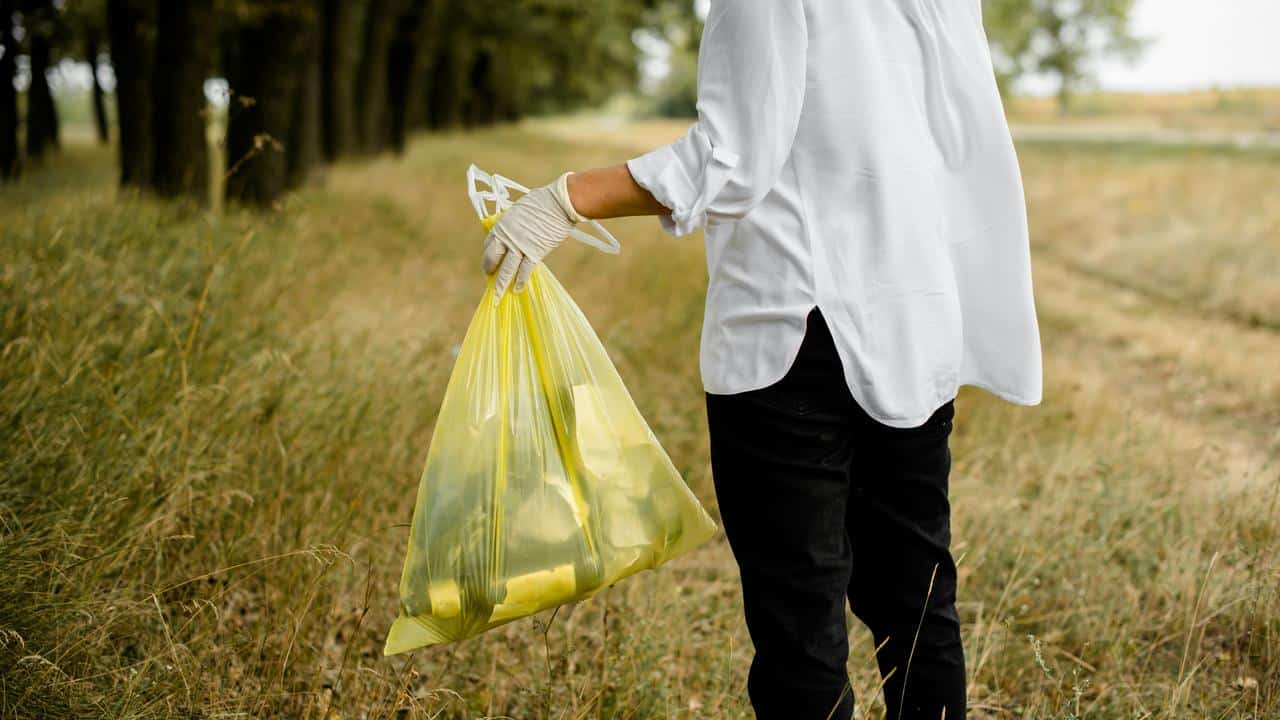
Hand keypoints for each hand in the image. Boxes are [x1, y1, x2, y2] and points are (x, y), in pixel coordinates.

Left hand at [481, 171, 584, 298]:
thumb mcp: (520, 210)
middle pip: (492, 258)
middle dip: (489, 269)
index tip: (489, 260)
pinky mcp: (534, 253)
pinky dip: (520, 282)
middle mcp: (507, 236)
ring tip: (497, 295)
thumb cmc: (543, 202)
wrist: (559, 204)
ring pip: (506, 269)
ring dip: (500, 284)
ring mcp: (520, 246)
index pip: (488, 243)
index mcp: (502, 224)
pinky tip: (516, 290)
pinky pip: (524, 271)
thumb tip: (515, 228)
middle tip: (489, 278)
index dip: (487, 253)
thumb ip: (514, 222)